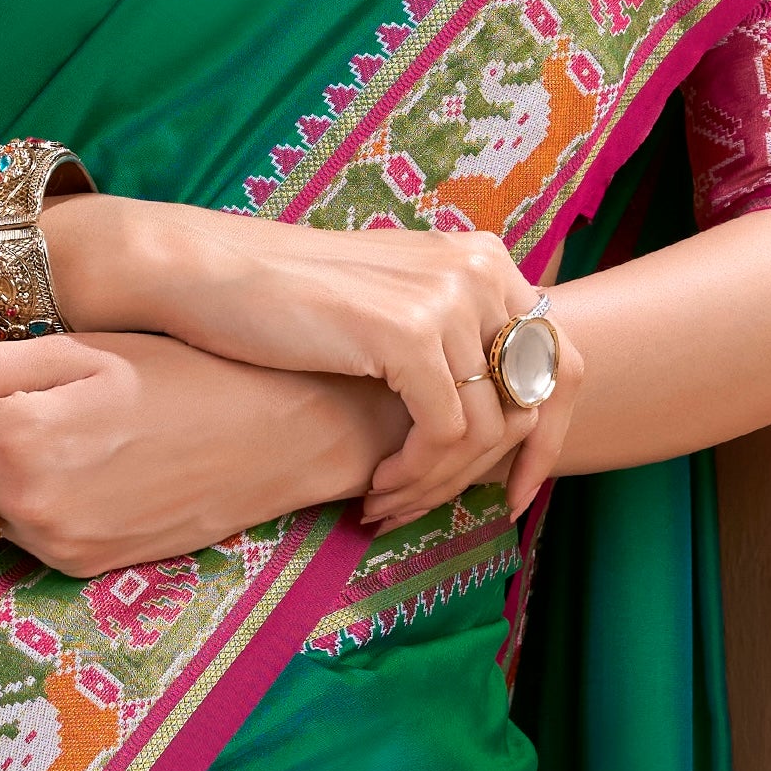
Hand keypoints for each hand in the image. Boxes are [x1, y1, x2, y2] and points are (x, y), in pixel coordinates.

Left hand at [0, 331, 406, 577]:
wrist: (281, 434)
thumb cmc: (184, 369)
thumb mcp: (78, 349)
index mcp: (18, 439)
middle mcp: (26, 505)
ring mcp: (54, 544)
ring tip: (2, 409)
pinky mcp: (79, 565)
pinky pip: (7, 527)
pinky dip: (4, 490)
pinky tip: (45, 452)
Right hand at [49, 198, 583, 520]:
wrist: (207, 273)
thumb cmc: (287, 302)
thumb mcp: (391, 307)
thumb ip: (452, 341)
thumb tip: (508, 422)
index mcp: (484, 260)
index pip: (563, 362)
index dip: (549, 441)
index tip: (514, 495)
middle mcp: (481, 270)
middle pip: (536, 402)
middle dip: (493, 474)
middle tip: (430, 509)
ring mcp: (450, 297)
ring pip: (489, 429)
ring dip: (439, 482)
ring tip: (385, 499)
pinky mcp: (411, 332)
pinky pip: (447, 434)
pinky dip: (416, 474)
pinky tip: (373, 486)